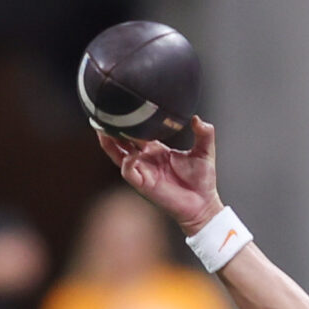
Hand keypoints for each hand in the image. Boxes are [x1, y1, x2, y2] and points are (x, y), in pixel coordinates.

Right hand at [96, 122, 222, 233]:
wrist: (203, 204)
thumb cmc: (201, 181)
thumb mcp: (205, 152)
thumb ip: (205, 134)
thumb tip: (198, 119)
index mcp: (156, 149)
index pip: (136, 131)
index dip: (128, 120)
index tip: (124, 104)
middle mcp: (145, 158)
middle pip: (121, 140)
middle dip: (111, 128)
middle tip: (104, 112)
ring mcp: (143, 171)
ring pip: (118, 154)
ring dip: (110, 143)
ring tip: (103, 129)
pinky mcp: (144, 184)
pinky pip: (128, 171)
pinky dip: (127, 163)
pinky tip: (131, 155)